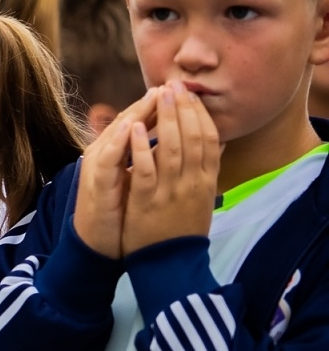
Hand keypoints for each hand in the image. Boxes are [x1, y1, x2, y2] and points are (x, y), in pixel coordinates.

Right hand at [72, 88, 161, 257]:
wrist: (96, 244)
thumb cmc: (117, 214)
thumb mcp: (134, 183)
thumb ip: (147, 162)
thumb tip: (174, 144)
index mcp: (115, 154)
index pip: (137, 123)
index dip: (157, 107)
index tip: (179, 94)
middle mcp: (103, 154)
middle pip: (128, 121)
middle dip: (150, 103)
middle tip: (170, 86)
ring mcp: (97, 166)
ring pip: (117, 133)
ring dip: (137, 112)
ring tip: (155, 96)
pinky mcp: (96, 182)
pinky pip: (109, 157)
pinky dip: (121, 141)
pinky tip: (134, 127)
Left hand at [122, 83, 219, 255]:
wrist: (170, 265)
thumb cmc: (182, 229)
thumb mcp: (202, 198)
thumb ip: (207, 170)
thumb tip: (218, 143)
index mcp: (207, 181)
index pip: (209, 138)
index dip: (200, 114)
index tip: (190, 94)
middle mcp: (193, 183)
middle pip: (192, 137)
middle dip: (183, 108)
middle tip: (174, 84)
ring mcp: (171, 191)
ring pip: (170, 148)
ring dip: (163, 118)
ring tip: (157, 94)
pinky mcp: (148, 201)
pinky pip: (144, 169)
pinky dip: (139, 146)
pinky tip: (133, 127)